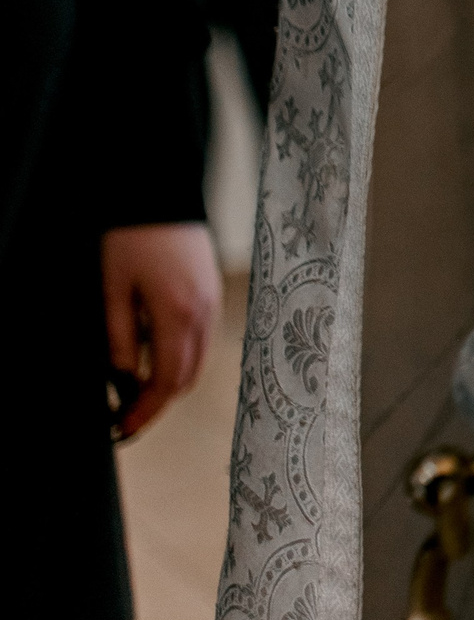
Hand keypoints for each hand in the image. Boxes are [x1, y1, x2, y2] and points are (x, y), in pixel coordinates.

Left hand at [103, 223, 220, 438]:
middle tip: (125, 418)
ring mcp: (214, 302)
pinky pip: (201, 340)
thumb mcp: (113, 291)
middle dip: (156, 404)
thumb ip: (120, 341)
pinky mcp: (212, 292)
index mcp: (179, 315)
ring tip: (135, 393)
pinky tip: (154, 358)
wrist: (161, 191)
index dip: (143, 411)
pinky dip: (180, 360)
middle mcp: (204, 313)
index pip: (166, 382)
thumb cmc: (130, 238)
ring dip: (169, 384)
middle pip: (187, 378)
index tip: (120, 429)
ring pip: (196, 361)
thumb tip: (122, 384)